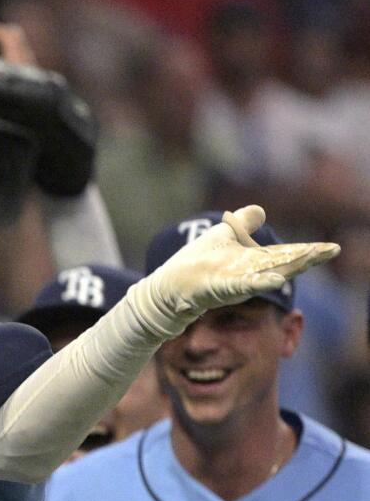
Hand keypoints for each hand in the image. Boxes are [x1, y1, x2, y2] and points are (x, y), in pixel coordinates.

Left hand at [139, 206, 337, 329]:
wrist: (169, 290)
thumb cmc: (196, 265)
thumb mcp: (224, 237)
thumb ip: (244, 224)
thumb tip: (260, 209)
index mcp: (253, 262)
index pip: (286, 255)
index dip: (308, 252)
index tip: (332, 248)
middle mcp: (248, 273)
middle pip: (281, 263)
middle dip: (305, 258)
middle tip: (330, 251)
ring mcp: (233, 281)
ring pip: (265, 273)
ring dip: (286, 268)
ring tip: (309, 260)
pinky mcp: (216, 287)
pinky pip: (239, 285)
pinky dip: (255, 282)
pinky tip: (271, 281)